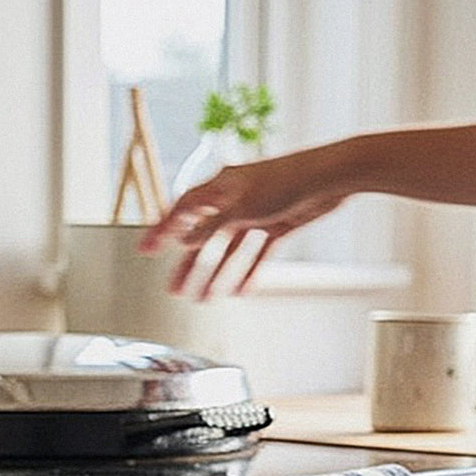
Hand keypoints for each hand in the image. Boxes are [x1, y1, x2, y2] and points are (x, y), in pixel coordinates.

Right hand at [138, 147, 349, 296]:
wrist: (331, 177)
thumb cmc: (287, 180)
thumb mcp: (241, 207)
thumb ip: (211, 226)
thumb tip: (184, 241)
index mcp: (221, 187)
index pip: (182, 211)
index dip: (162, 231)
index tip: (145, 249)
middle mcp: (236, 198)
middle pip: (205, 237)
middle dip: (190, 265)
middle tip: (174, 288)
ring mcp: (257, 212)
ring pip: (230, 249)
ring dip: (217, 274)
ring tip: (204, 298)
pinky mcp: (278, 223)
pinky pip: (257, 253)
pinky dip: (248, 271)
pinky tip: (241, 290)